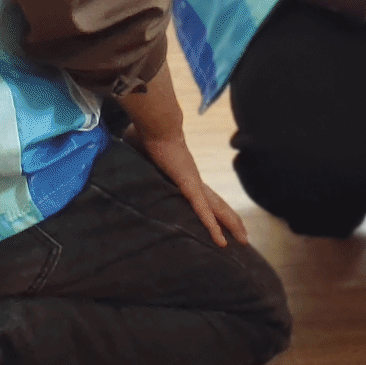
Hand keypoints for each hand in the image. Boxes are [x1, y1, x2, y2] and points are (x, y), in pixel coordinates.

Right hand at [116, 66, 249, 246]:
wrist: (155, 124)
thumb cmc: (146, 134)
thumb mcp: (138, 152)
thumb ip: (135, 161)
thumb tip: (122, 160)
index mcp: (183, 175)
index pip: (203, 196)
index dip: (212, 209)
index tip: (221, 221)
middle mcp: (193, 181)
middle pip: (217, 205)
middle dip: (230, 221)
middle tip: (243, 237)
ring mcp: (194, 183)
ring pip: (217, 209)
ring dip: (230, 225)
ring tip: (243, 240)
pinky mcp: (190, 185)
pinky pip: (203, 210)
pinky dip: (211, 226)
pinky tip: (221, 240)